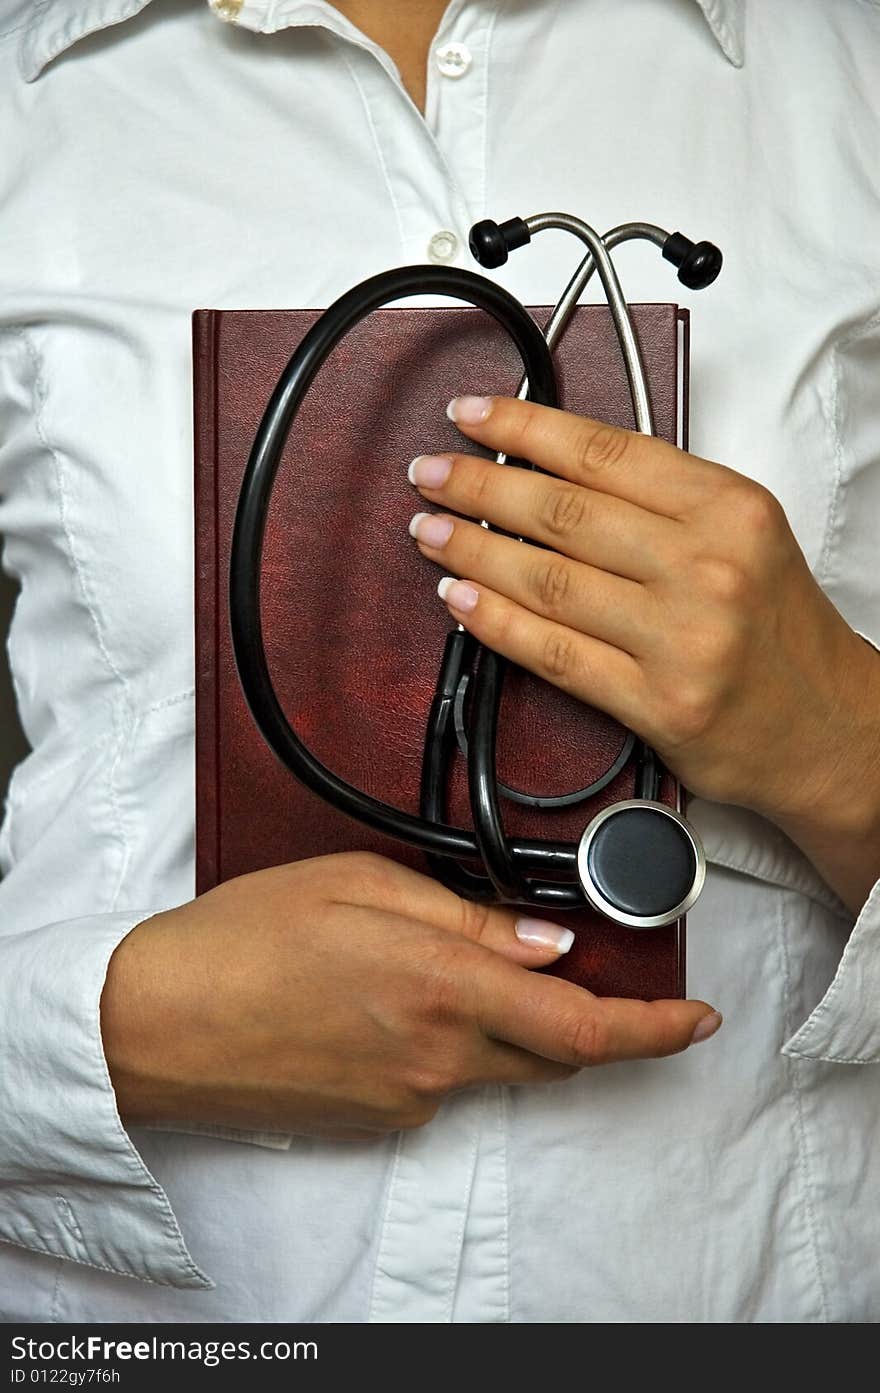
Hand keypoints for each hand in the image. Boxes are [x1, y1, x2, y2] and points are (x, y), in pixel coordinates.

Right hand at [100, 853, 719, 1140]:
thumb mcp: (359, 886)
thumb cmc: (245, 938)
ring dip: (511, 1026)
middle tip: (561, 965)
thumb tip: (548, 944)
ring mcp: (409, 1097)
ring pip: (502, 1066)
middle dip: (582, 1017)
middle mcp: (437, 1056)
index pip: (581, 1027)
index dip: (654, 1030)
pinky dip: (451, 1042)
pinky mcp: (381, 1120)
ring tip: (441, 968)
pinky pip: (448, 1082)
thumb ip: (467, 916)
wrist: (158, 1021)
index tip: (696, 1019)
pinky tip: (388, 1000)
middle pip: (555, 1054)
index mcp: (440, 985)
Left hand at [407, 396, 879, 912]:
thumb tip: (554, 465)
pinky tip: (459, 599)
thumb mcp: (744, 533)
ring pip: (548, 581)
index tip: (473, 416)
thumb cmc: (778, 628)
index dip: (524, 429)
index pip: (605, 452)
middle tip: (431, 473)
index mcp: (729, 509)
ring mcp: (680, 639)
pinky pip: (555, 655)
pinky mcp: (657, 704)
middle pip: (564, 513)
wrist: (828, 727)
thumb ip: (662, 498)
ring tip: (430, 531)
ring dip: (472, 552)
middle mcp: (706, 567)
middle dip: (479, 486)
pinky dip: (495, 624)